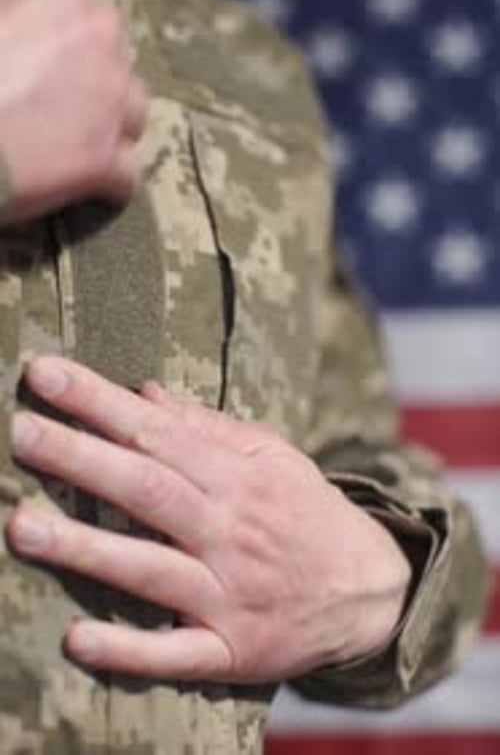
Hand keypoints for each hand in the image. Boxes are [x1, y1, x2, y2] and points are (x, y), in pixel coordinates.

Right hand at [0, 0, 146, 223]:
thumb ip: (13, 6)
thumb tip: (20, 26)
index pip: (82, 5)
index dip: (61, 36)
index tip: (35, 54)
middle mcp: (100, 35)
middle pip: (117, 57)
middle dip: (95, 78)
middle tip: (54, 99)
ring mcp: (112, 99)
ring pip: (134, 113)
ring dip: (112, 126)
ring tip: (71, 142)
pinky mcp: (109, 158)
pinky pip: (127, 172)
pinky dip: (107, 181)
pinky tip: (79, 184)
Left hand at [7, 356, 410, 682]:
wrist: (369, 588)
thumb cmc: (306, 511)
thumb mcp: (273, 456)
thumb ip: (208, 427)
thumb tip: (144, 394)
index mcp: (238, 478)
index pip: (157, 432)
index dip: (98, 402)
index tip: (44, 375)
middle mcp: (230, 532)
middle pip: (148, 490)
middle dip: (81, 459)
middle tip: (21, 431)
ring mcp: (228, 594)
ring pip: (151, 568)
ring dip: (86, 549)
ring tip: (22, 526)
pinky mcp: (230, 650)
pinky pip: (175, 653)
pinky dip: (128, 649)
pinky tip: (78, 639)